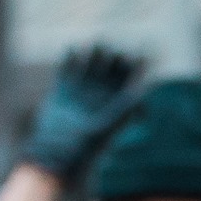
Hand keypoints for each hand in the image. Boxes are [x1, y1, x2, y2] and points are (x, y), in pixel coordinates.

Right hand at [17, 46, 143, 177]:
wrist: (57, 155)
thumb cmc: (86, 146)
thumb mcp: (107, 126)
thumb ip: (122, 109)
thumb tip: (143, 92)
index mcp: (115, 102)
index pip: (127, 77)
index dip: (131, 65)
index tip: (133, 55)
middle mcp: (100, 95)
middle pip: (109, 67)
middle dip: (111, 56)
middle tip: (111, 47)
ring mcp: (80, 92)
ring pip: (89, 65)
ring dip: (92, 53)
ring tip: (95, 45)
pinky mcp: (61, 91)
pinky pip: (67, 69)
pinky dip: (69, 58)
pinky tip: (72, 49)